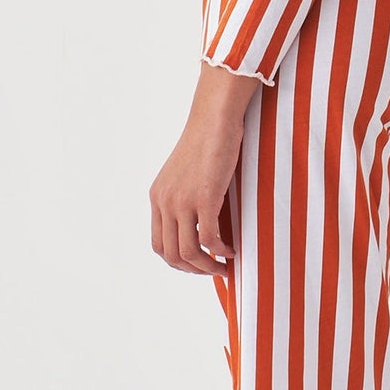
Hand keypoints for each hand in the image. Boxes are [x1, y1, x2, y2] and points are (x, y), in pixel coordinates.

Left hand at [150, 63, 263, 273]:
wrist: (214, 119)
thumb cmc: (208, 142)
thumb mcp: (186, 174)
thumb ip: (185, 197)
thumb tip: (200, 221)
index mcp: (157, 197)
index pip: (159, 244)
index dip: (178, 261)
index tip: (199, 263)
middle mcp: (164, 202)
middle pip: (170, 254)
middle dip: (193, 269)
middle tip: (214, 271)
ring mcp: (181, 201)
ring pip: (188, 252)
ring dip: (207, 266)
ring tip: (224, 266)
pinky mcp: (203, 198)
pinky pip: (208, 238)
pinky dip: (220, 250)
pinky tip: (232, 249)